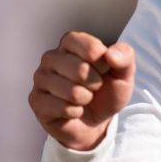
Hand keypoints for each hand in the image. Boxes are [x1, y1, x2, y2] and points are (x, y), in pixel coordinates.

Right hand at [29, 31, 135, 150]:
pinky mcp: (36, 100)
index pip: (91, 48)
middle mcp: (52, 56)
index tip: (104, 69)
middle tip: (93, 86)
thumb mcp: (124, 73)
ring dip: (85, 99)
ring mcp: (41, 78)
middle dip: (95, 84)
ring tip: (84, 98)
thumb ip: (124, 57)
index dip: (104, 64)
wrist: (95, 120)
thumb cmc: (107, 90)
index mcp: (72, 41)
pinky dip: (75, 112)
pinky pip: (62, 108)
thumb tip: (110, 55)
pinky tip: (74, 109)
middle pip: (80, 70)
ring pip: (71, 91)